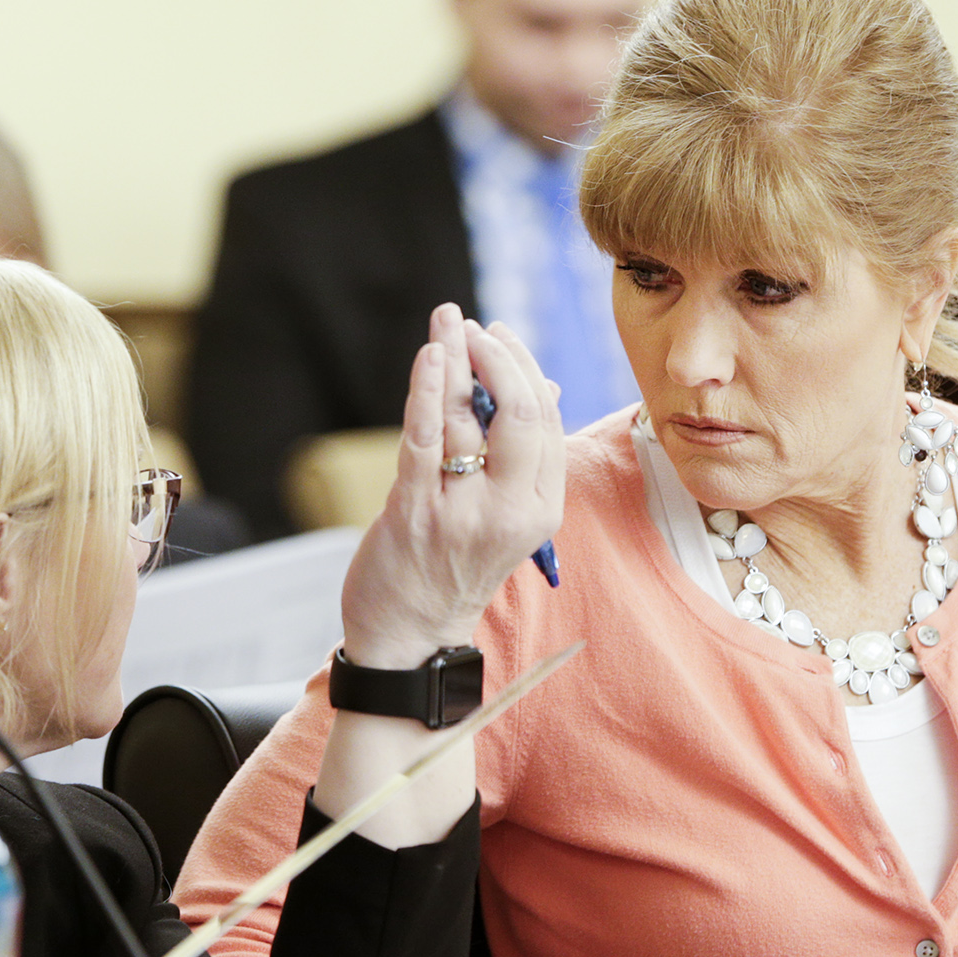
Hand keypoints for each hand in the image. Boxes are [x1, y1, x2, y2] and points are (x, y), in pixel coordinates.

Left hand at [340, 304, 564, 667]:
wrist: (411, 633)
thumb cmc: (457, 566)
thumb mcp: (508, 518)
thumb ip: (527, 457)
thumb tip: (547, 388)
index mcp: (541, 510)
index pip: (547, 422)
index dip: (524, 369)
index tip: (500, 336)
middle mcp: (509, 512)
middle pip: (521, 415)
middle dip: (499, 359)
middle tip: (475, 329)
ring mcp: (460, 514)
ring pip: (468, 419)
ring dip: (457, 360)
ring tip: (447, 323)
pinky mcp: (412, 513)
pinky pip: (424, 439)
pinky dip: (428, 391)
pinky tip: (430, 356)